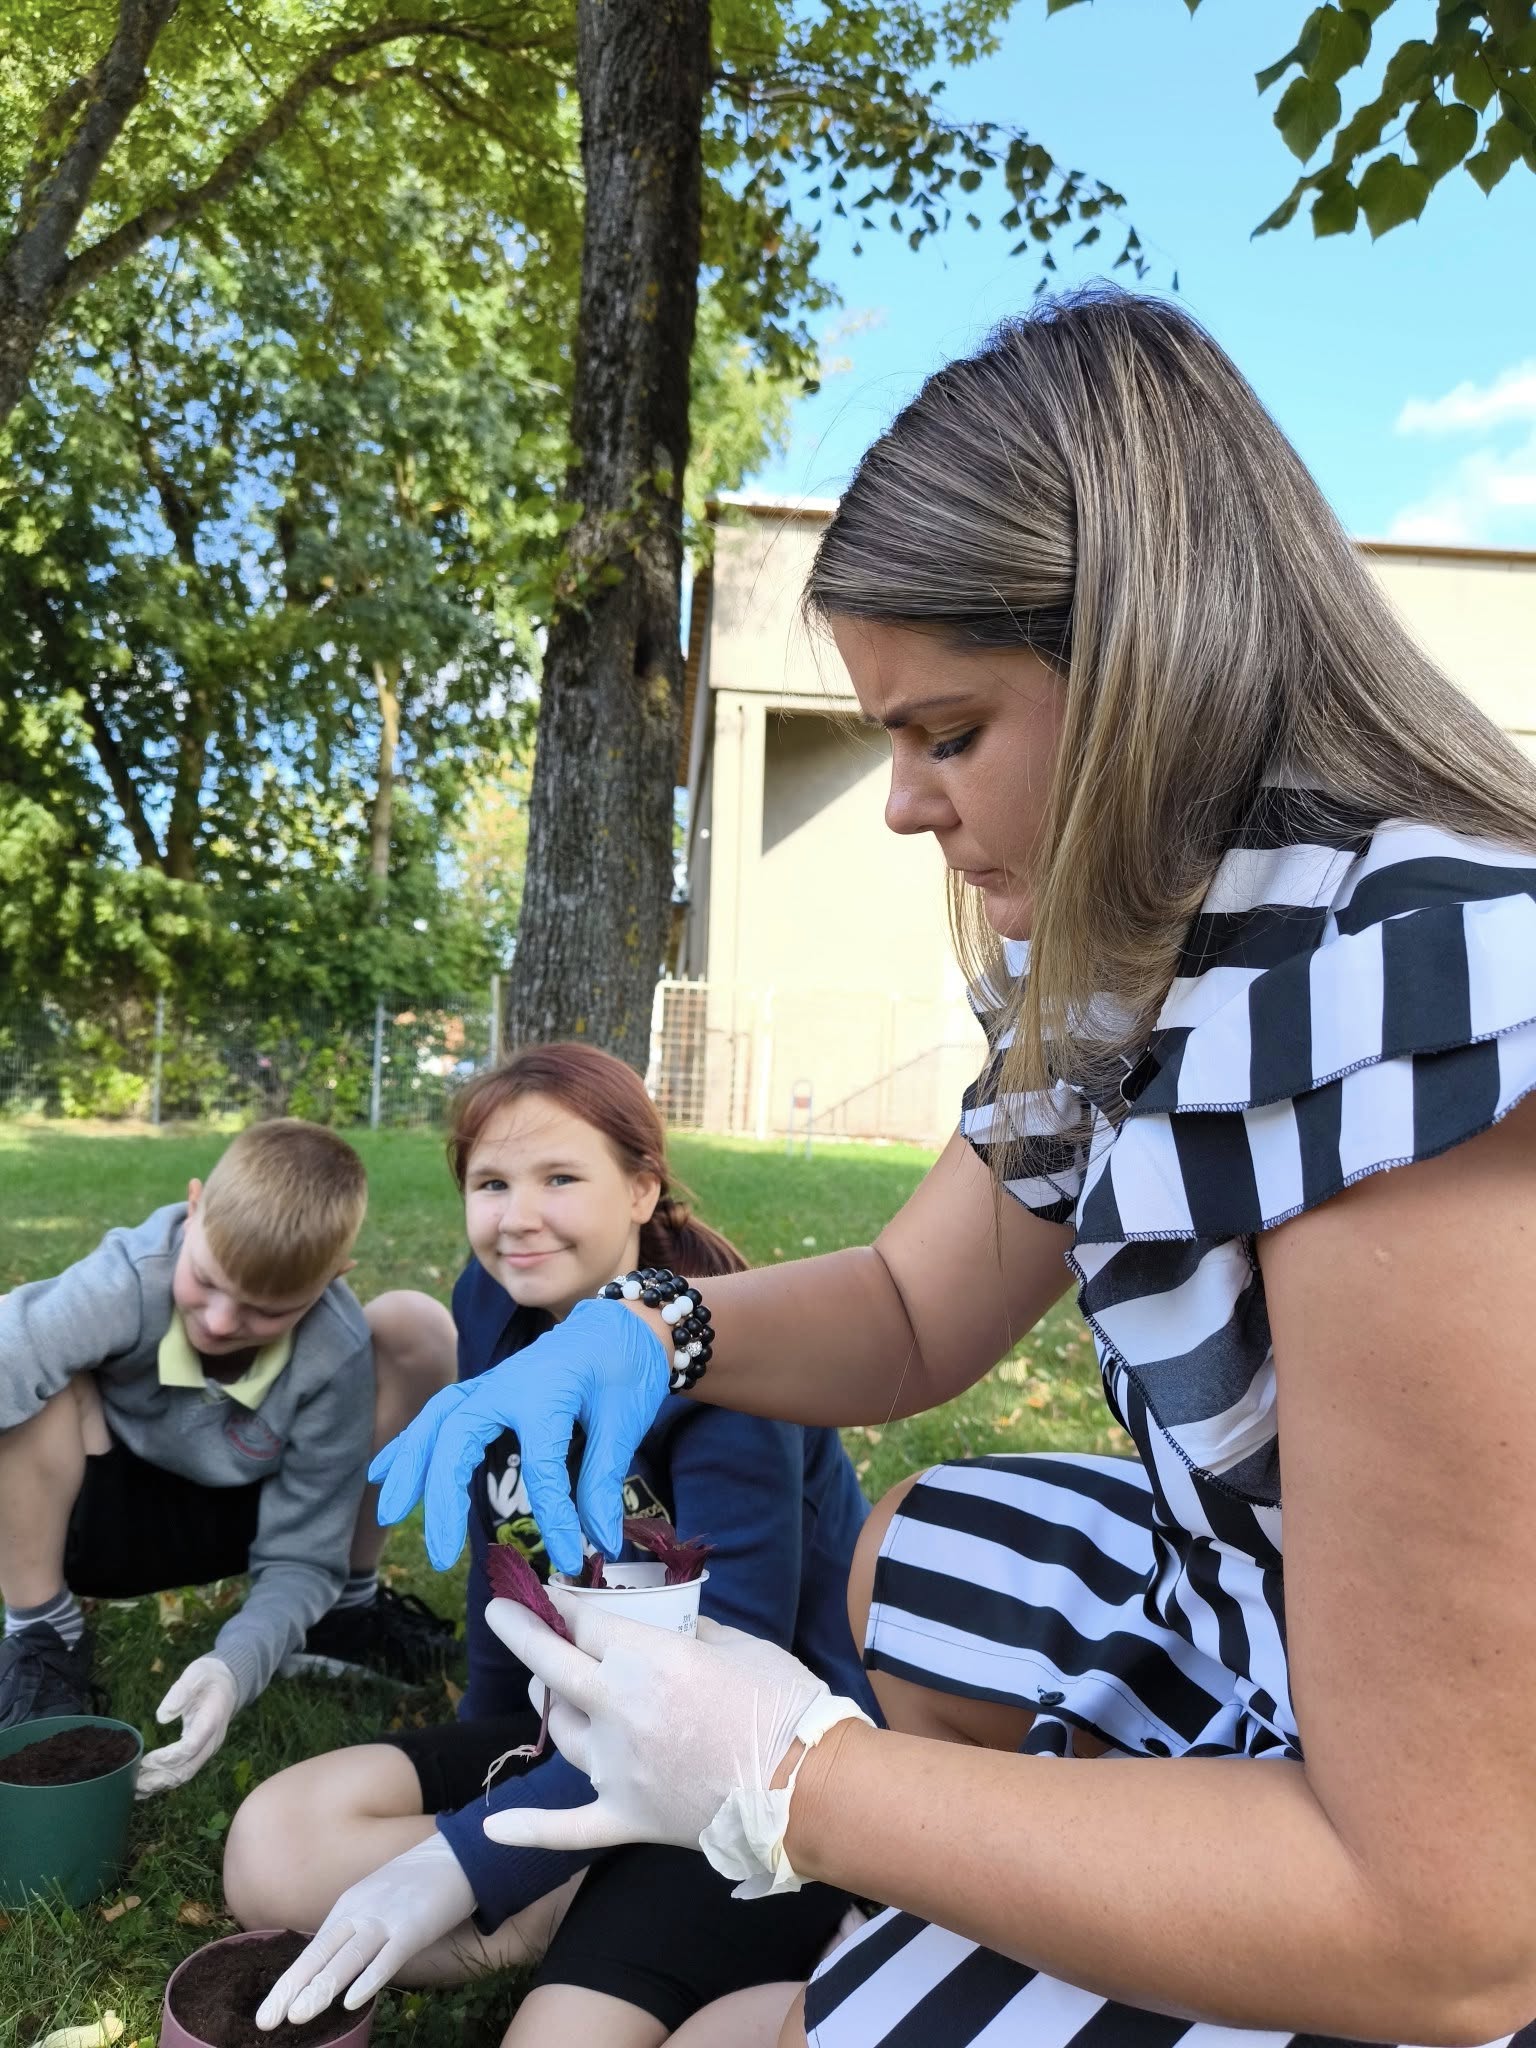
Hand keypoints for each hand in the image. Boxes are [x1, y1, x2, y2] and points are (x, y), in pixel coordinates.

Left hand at [135, 1655, 238, 1797]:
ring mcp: (206, 1749)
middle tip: (134, 1781)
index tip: (145, 1759)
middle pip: (187, 1769)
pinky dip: (164, 1782)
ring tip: (135, 1788)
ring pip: (184, 1774)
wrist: (228, 1683)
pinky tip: (145, 1788)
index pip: (190, 1747)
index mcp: (211, 1721)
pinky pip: (183, 1772)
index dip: (167, 1757)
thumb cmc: (209, 1677)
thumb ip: (180, 1692)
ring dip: (160, 1784)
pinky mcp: (199, 1752)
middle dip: (160, 1778)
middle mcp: (211, 1741)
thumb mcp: (196, 1674)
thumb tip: (162, 1716)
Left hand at [255, 1835, 474, 2028]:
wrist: (457, 1854)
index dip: (289, 1983)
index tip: (268, 2013)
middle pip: (322, 1954)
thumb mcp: (376, 1903)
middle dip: (293, 1989)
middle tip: (266, 2021)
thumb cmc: (416, 1884)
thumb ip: (356, 1930)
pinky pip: (389, 1956)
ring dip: (323, 1987)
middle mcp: (361, 1912)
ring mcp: (387, 1918)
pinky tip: (352, 2001)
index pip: (313, 1951)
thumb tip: (334, 1966)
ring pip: (349, 1957)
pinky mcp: (414, 1926)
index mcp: (349, 1908)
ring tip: (299, 2016)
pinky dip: (370, 1978)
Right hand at [368, 1297, 669, 1574]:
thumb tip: (602, 1544)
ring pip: (436, 1422)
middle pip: (458, 1437)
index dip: (555, 1517)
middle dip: (441, 1495)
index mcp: (547, 1391)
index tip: (569, 1558)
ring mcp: (490, 1384)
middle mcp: (507, 1384)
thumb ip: (606, 1480)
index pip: (542, 1466)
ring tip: (389, 1513)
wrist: (617, 1324)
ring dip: (410, 1467)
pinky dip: (409, 1443)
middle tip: (439, 1555)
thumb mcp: (626, 1420)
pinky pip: (437, 1415)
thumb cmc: (624, 1367)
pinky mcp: (483, 1390)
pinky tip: (382, 1471)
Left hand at [481, 1591, 872, 1895]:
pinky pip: (566, 1828)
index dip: (562, 1602)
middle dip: (521, 1632)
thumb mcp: (740, 1645)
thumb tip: (670, 1631)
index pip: (585, 1622)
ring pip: (562, 1731)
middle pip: (551, 1665)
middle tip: (500, 1612)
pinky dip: (528, 1829)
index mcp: (647, 1660)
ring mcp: (616, 1770)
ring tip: (548, 1686)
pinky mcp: (626, 1818)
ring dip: (550, 1703)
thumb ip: (692, 1635)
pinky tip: (493, 1827)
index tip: (547, 1590)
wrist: (809, 1789)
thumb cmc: (784, 1705)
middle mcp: (618, 1710)